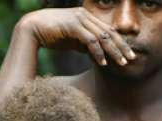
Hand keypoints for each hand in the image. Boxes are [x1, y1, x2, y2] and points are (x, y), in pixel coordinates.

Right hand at [20, 8, 134, 65]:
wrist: (30, 29)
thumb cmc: (48, 35)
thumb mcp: (70, 41)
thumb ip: (83, 44)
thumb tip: (95, 52)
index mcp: (85, 16)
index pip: (108, 29)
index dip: (119, 42)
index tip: (127, 54)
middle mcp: (85, 15)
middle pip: (109, 32)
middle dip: (122, 46)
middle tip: (131, 58)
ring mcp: (79, 19)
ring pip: (103, 36)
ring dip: (113, 51)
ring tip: (121, 63)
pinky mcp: (73, 25)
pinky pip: (90, 41)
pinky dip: (98, 53)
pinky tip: (103, 63)